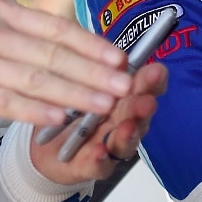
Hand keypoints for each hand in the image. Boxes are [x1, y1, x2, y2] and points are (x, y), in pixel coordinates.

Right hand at [0, 0, 134, 125]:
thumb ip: (12, 33)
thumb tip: (58, 47)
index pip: (54, 27)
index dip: (91, 44)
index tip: (120, 58)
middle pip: (52, 53)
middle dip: (94, 71)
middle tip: (125, 84)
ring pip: (36, 78)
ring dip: (76, 93)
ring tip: (105, 104)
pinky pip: (5, 101)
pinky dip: (36, 110)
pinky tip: (60, 117)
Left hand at [30, 61, 167, 184]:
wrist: (45, 144)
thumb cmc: (67, 105)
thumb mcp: (77, 76)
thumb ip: (91, 59)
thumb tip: (95, 34)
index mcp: (121, 96)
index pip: (145, 86)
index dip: (153, 80)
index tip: (156, 70)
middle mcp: (121, 121)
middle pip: (139, 114)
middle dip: (143, 105)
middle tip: (145, 100)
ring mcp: (109, 145)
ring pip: (126, 141)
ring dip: (129, 133)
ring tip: (128, 126)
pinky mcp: (90, 166)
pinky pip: (99, 166)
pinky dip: (100, 160)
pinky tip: (98, 152)